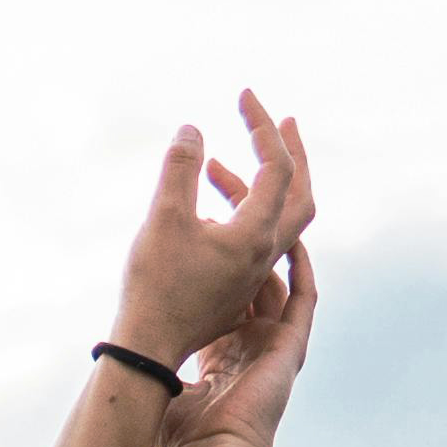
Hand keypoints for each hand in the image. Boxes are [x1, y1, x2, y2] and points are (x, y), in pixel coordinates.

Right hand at [108, 88, 313, 372]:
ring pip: (275, 220)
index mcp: (255, 235)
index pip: (276, 167)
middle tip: (283, 122)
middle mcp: (264, 255)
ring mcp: (252, 276)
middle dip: (292, 155)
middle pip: (299, 195)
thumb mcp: (163, 218)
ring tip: (215, 169)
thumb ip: (181, 168)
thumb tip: (193, 128)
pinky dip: (241, 213)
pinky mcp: (235, 290)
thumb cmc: (154, 288)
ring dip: (256, 186)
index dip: (263, 126)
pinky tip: (204, 213)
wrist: (147, 350)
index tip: (244, 96)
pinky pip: (254, 241)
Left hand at [157, 222, 314, 446]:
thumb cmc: (182, 439)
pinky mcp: (291, 347)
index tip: (201, 227)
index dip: (216, 262)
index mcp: (224, 349)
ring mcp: (274, 344)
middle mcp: (252, 342)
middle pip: (254, 276)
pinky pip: (303, 297)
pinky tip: (291, 239)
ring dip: (270, 243)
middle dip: (245, 238)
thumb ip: (154, 367)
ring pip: (279, 279)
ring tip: (260, 207)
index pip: (225, 294)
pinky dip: (299, 267)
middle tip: (229, 200)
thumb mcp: (164, 390)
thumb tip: (124, 352)